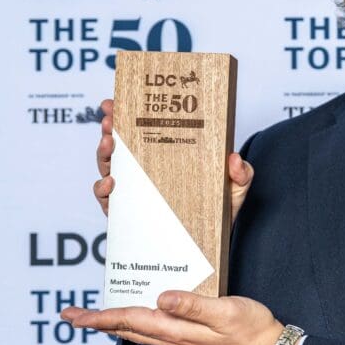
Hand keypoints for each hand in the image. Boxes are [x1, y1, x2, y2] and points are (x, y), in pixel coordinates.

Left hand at [60, 291, 289, 344]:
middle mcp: (174, 338)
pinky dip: (135, 323)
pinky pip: (153, 331)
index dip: (101, 317)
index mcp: (177, 330)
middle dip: (97, 322)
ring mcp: (181, 341)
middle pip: (126, 329)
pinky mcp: (190, 339)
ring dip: (113, 324)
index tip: (75, 315)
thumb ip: (194, 306)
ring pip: (137, 332)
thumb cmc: (252, 330)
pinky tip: (138, 316)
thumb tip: (161, 297)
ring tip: (95, 316)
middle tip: (71, 315)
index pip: (129, 321)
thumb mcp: (226, 312)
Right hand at [92, 99, 254, 218]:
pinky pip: (108, 201)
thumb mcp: (236, 186)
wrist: (216, 241)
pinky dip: (103, 189)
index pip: (141, 131)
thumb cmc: (222, 209)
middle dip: (110, 129)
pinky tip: (112, 182)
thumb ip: (241, 173)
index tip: (113, 103)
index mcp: (166, 155)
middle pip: (119, 146)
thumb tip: (234, 159)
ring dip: (103, 154)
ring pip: (109, 168)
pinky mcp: (129, 215)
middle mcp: (147, 171)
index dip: (123, 115)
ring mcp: (136, 192)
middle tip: (110, 120)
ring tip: (109, 144)